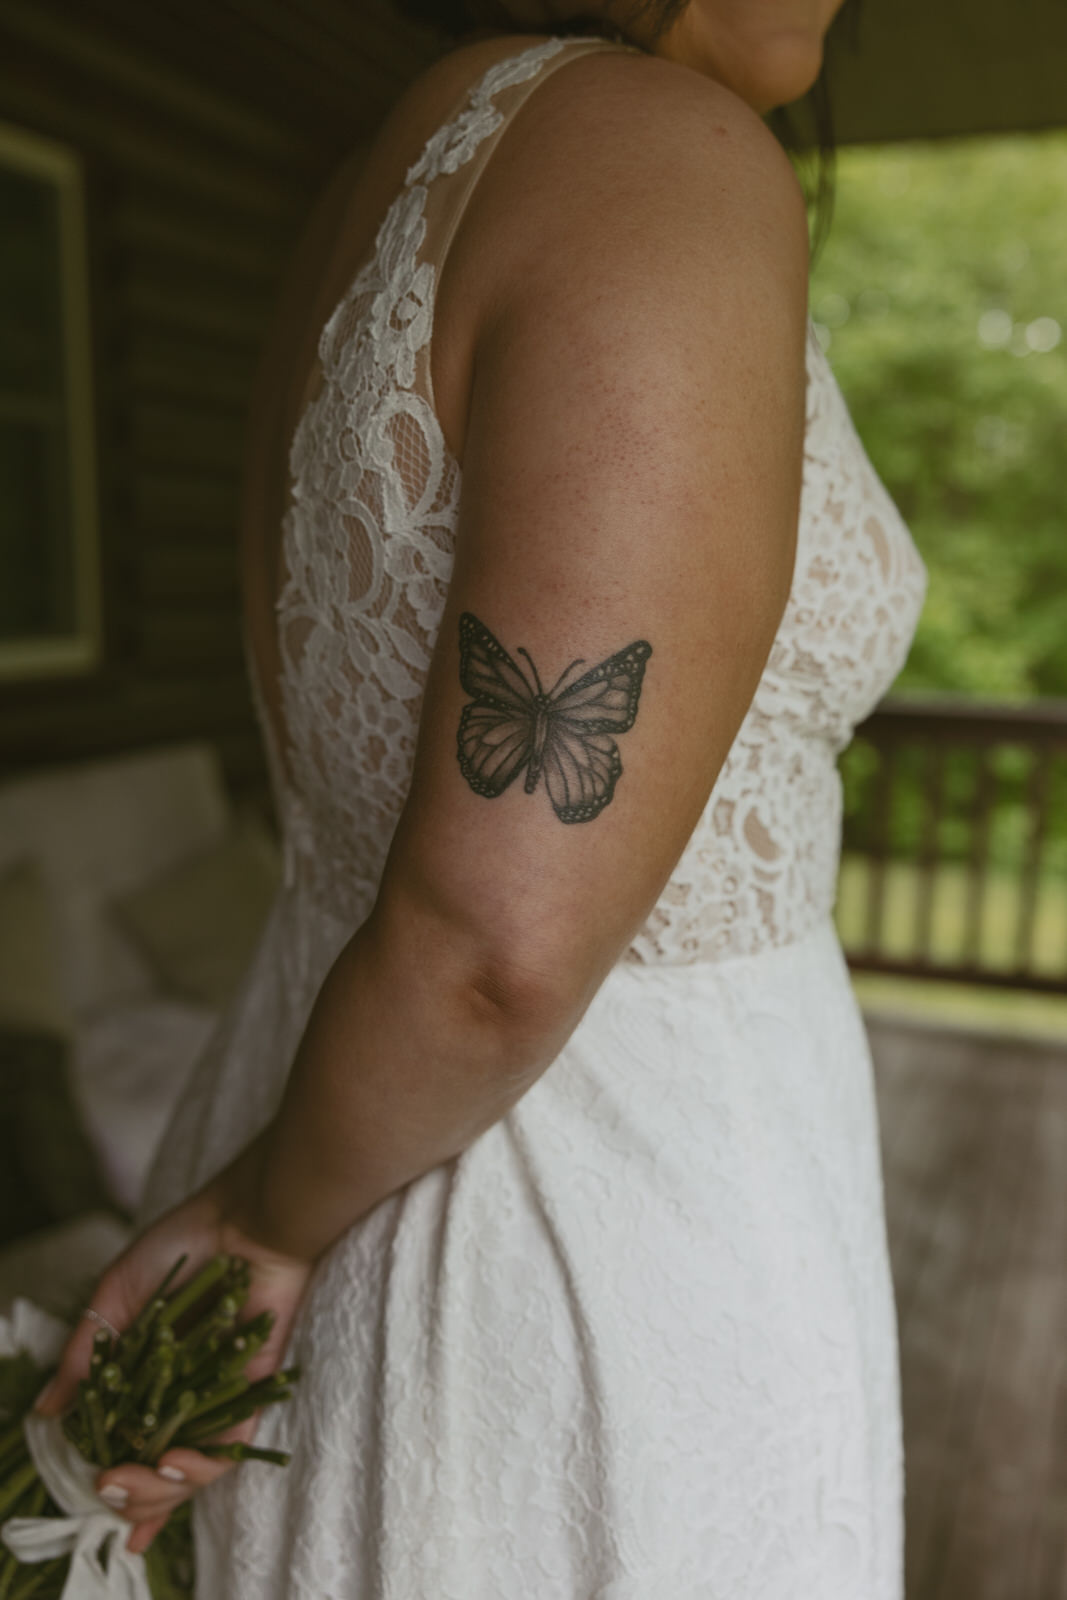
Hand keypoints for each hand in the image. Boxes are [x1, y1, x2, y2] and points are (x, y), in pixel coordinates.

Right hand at [35, 1136, 311, 1554]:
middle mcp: (182, 1395)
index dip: (112, 1480)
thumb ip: (84, 1356)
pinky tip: (170, 1463)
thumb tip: (47, 1413)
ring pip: (189, 1473)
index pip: (127, 1442)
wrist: (249, 1217)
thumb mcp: (116, 1296)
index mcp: (147, 1377)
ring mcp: (217, 1397)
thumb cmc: (184, 1242)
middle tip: (105, 1488)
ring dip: (156, 1492)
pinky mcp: (252, 1393)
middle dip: (129, 1495)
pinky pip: (228, 1449)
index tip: (91, 1498)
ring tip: (126, 1483)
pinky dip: (199, 1467)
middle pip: (155, 1471)